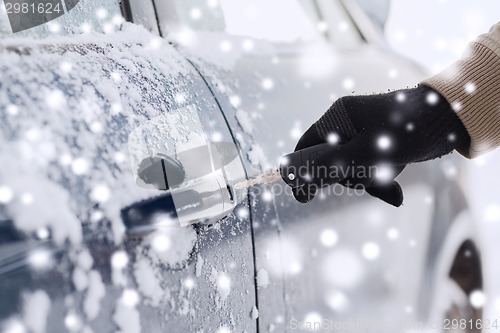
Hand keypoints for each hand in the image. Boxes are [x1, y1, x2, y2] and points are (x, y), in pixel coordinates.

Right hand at [285, 85, 469, 205]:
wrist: (450, 117)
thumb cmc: (406, 130)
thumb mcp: (365, 153)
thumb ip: (330, 168)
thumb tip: (299, 187)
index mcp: (337, 118)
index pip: (306, 147)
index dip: (302, 171)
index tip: (304, 196)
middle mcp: (347, 123)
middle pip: (329, 160)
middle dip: (347, 179)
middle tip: (365, 184)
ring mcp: (363, 132)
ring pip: (351, 166)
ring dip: (368, 182)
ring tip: (389, 187)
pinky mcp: (379, 142)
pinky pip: (368, 166)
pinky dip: (380, 179)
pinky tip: (394, 191)